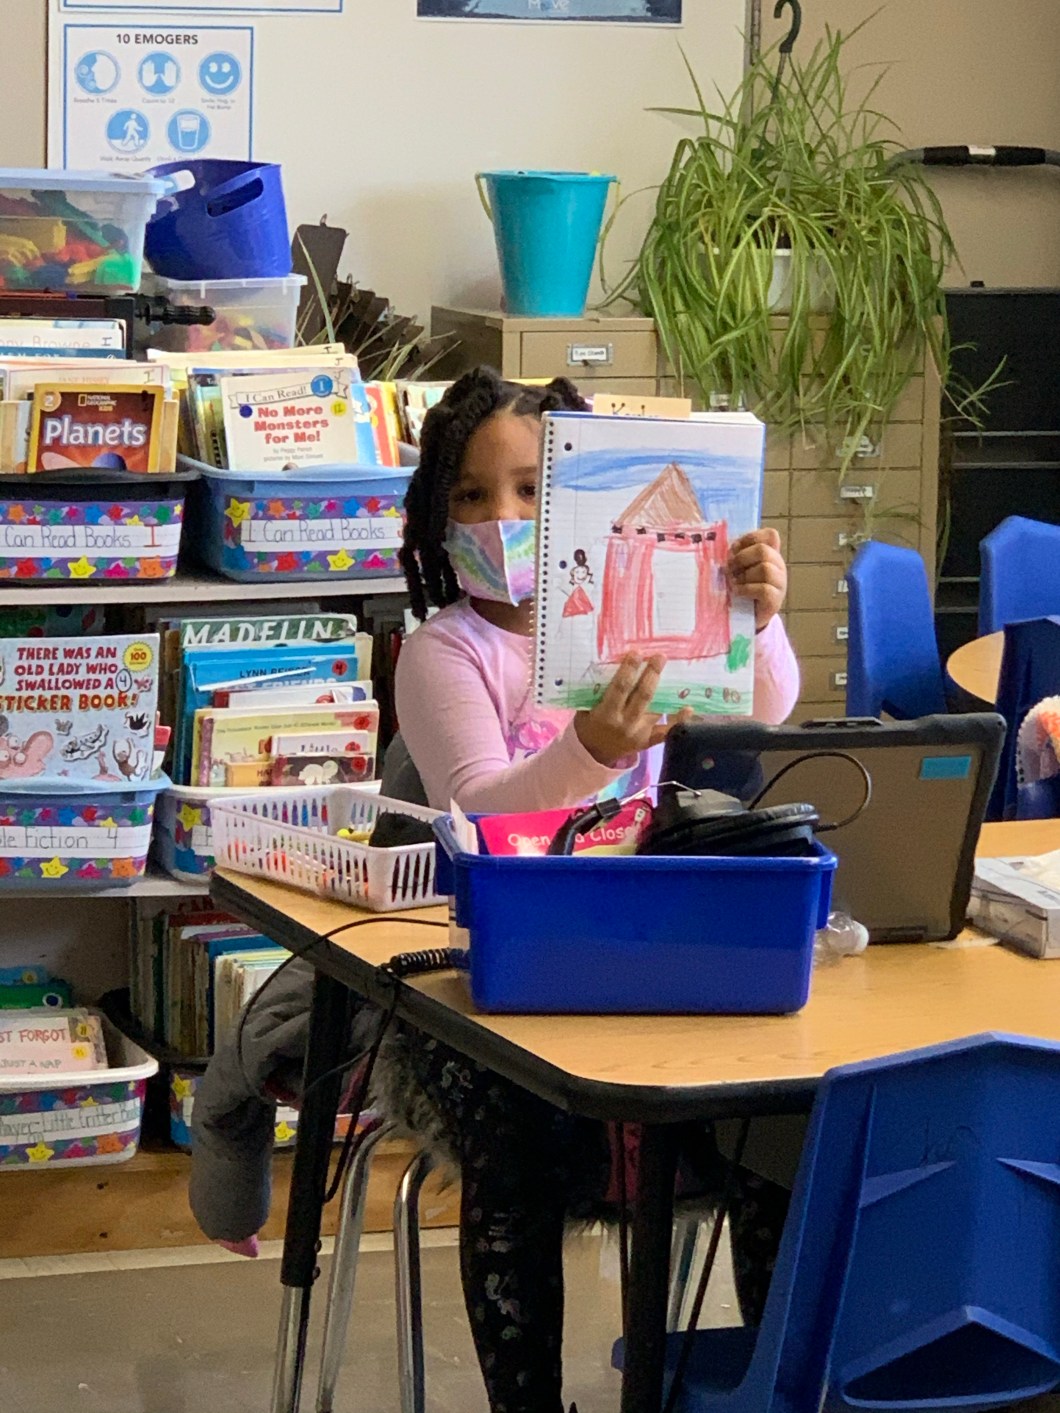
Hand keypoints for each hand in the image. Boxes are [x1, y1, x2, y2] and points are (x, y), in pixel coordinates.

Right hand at [575, 654, 691, 766]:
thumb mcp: (585, 709)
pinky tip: (689, 708)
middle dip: (651, 674)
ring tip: (676, 673)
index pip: (620, 688)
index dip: (629, 670)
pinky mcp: (648, 741)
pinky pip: (666, 731)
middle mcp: (624, 724)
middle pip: (642, 696)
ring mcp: (639, 733)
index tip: (637, 653)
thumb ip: (596, 692)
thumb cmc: (588, 725)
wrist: (593, 754)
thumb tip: (609, 664)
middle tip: (660, 657)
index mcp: (606, 714)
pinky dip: (678, 720)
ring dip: (665, 691)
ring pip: (656, 710)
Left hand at [728, 527, 787, 630]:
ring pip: (765, 569)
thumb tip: (725, 550)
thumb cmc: (739, 591)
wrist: (744, 619)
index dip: (751, 538)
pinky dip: (746, 589)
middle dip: (741, 558)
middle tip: (729, 569)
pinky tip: (737, 593)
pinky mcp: (775, 600)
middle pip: (763, 551)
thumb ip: (735, 556)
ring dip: (744, 575)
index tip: (734, 549)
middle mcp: (778, 566)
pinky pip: (764, 589)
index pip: (770, 535)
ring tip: (733, 583)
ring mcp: (779, 583)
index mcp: (770, 554)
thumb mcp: (737, 569)